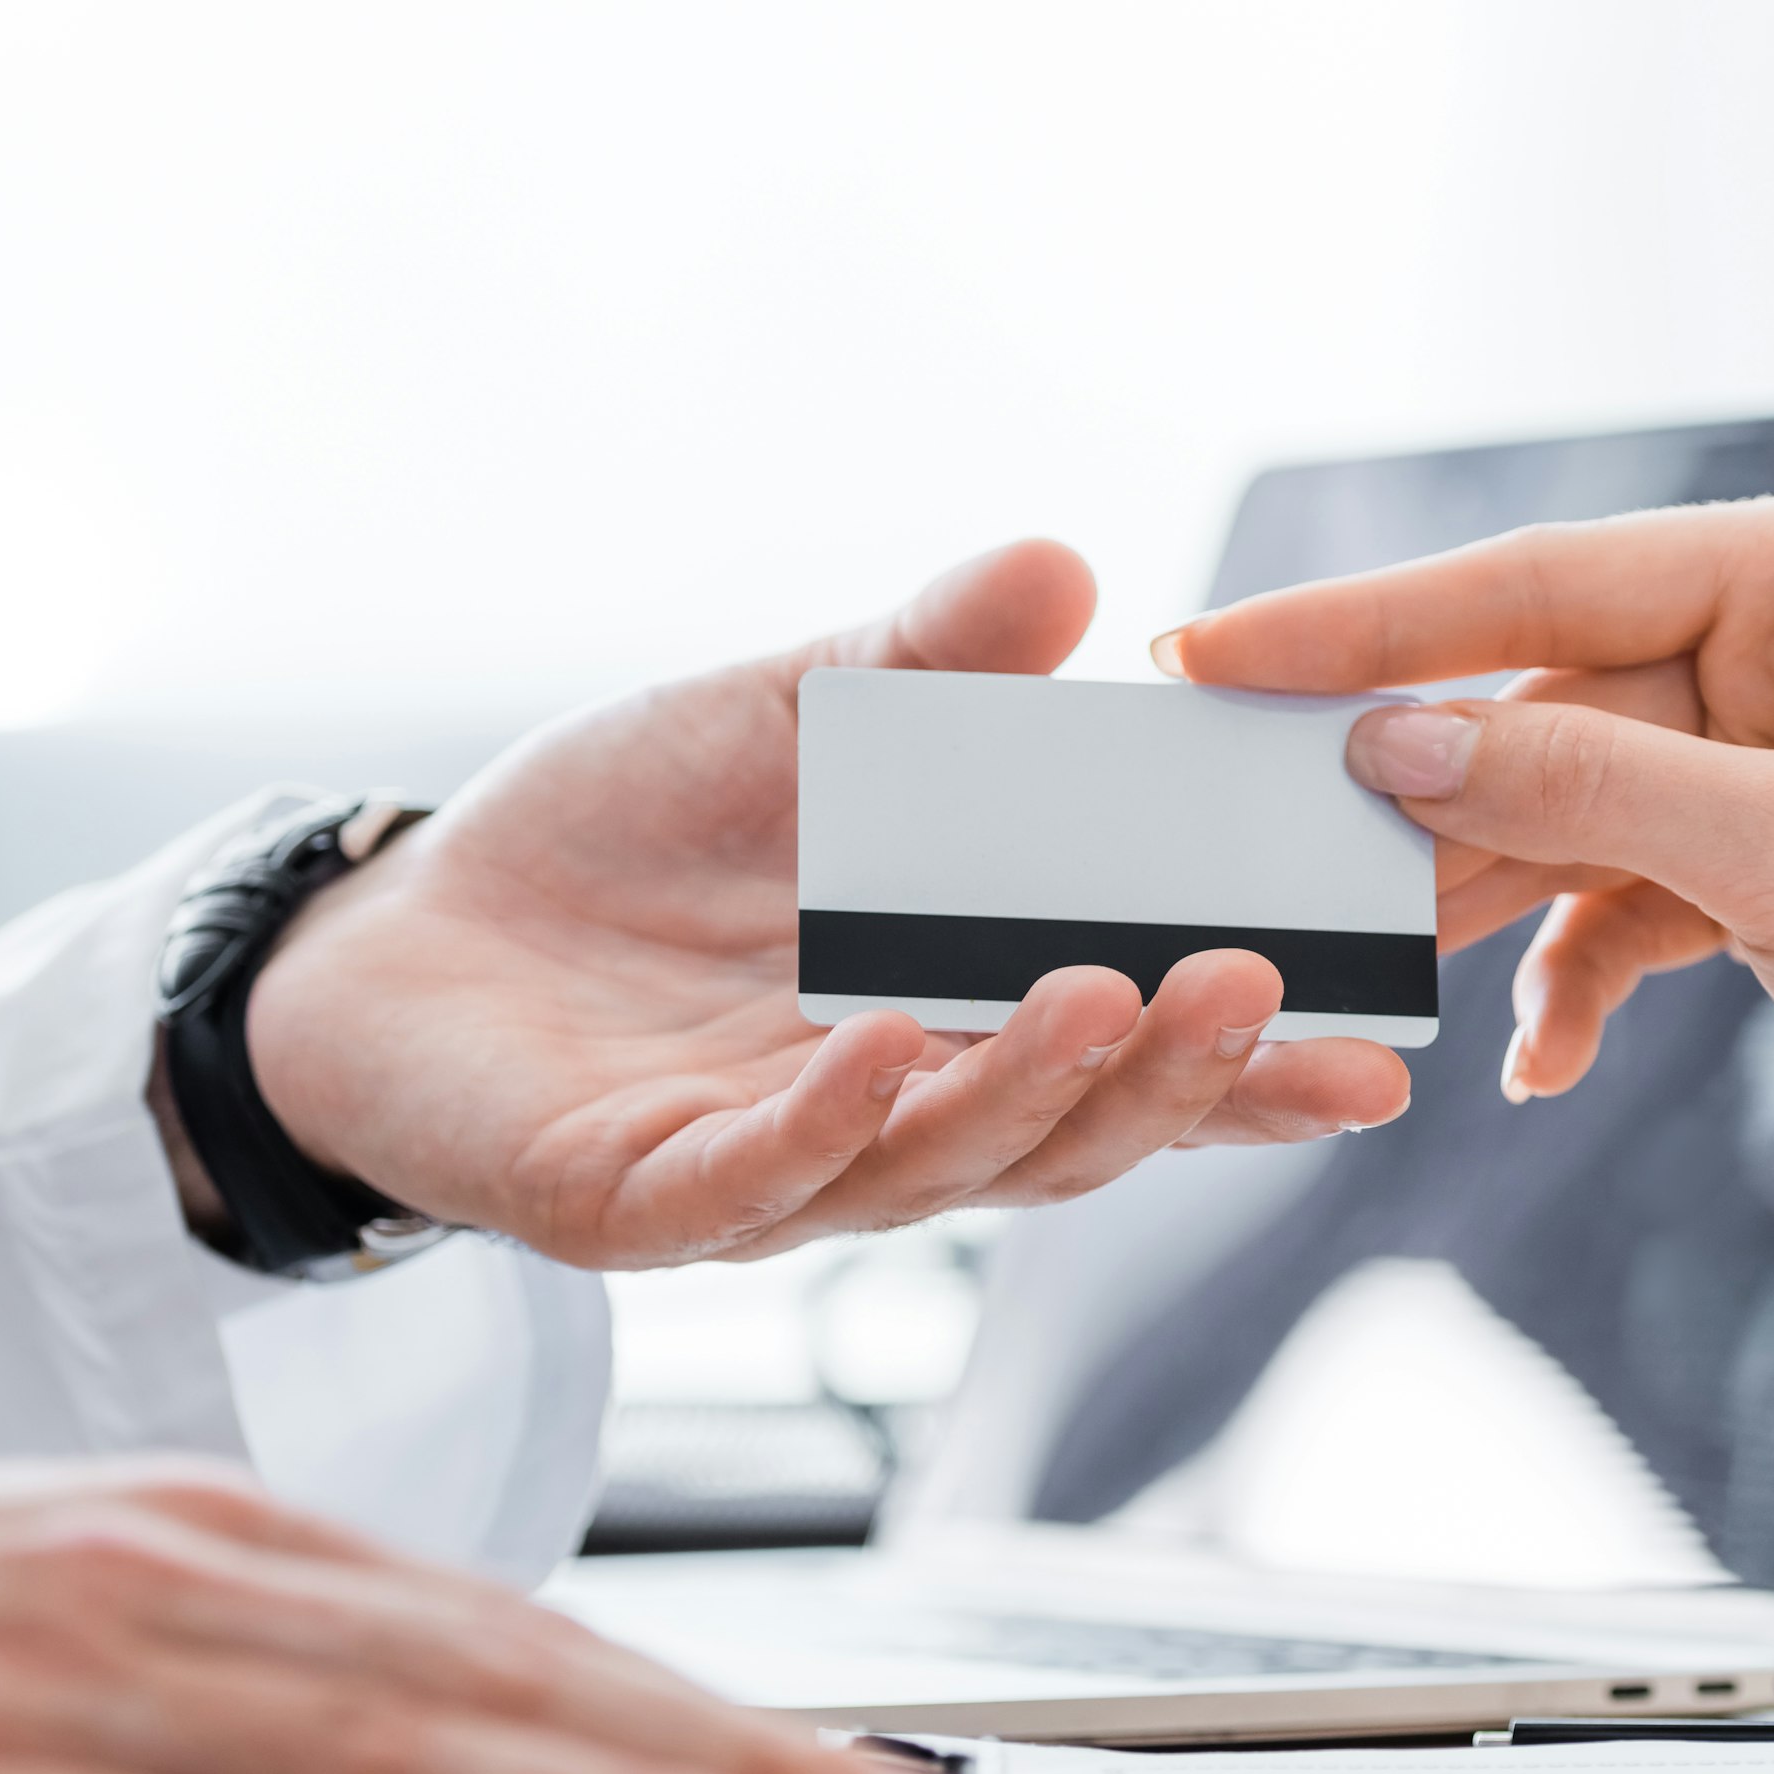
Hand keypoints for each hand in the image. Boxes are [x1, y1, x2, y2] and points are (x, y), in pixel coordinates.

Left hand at [234, 540, 1409, 1266]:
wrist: (395, 934)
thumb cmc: (610, 844)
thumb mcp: (786, 722)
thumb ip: (923, 670)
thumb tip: (1070, 573)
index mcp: (944, 1030)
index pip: (1119, 1071)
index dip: (1246, 1078)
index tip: (1378, 1055)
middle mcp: (874, 1130)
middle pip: (1052, 1139)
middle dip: (1167, 1079)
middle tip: (1258, 991)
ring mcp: (754, 1180)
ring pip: (922, 1168)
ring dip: (1022, 1091)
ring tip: (1108, 996)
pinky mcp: (623, 1200)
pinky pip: (742, 1176)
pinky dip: (822, 1119)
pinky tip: (883, 1042)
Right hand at [1159, 494, 1773, 1312]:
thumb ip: (1577, 791)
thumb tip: (1388, 748)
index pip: (1546, 583)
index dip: (1370, 624)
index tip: (1216, 646)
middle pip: (1536, 696)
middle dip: (1421, 790)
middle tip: (1261, 832)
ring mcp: (1768, 759)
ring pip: (1556, 808)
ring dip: (1483, 903)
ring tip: (1385, 964)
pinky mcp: (1758, 870)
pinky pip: (1606, 900)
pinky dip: (1566, 979)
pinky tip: (1541, 1063)